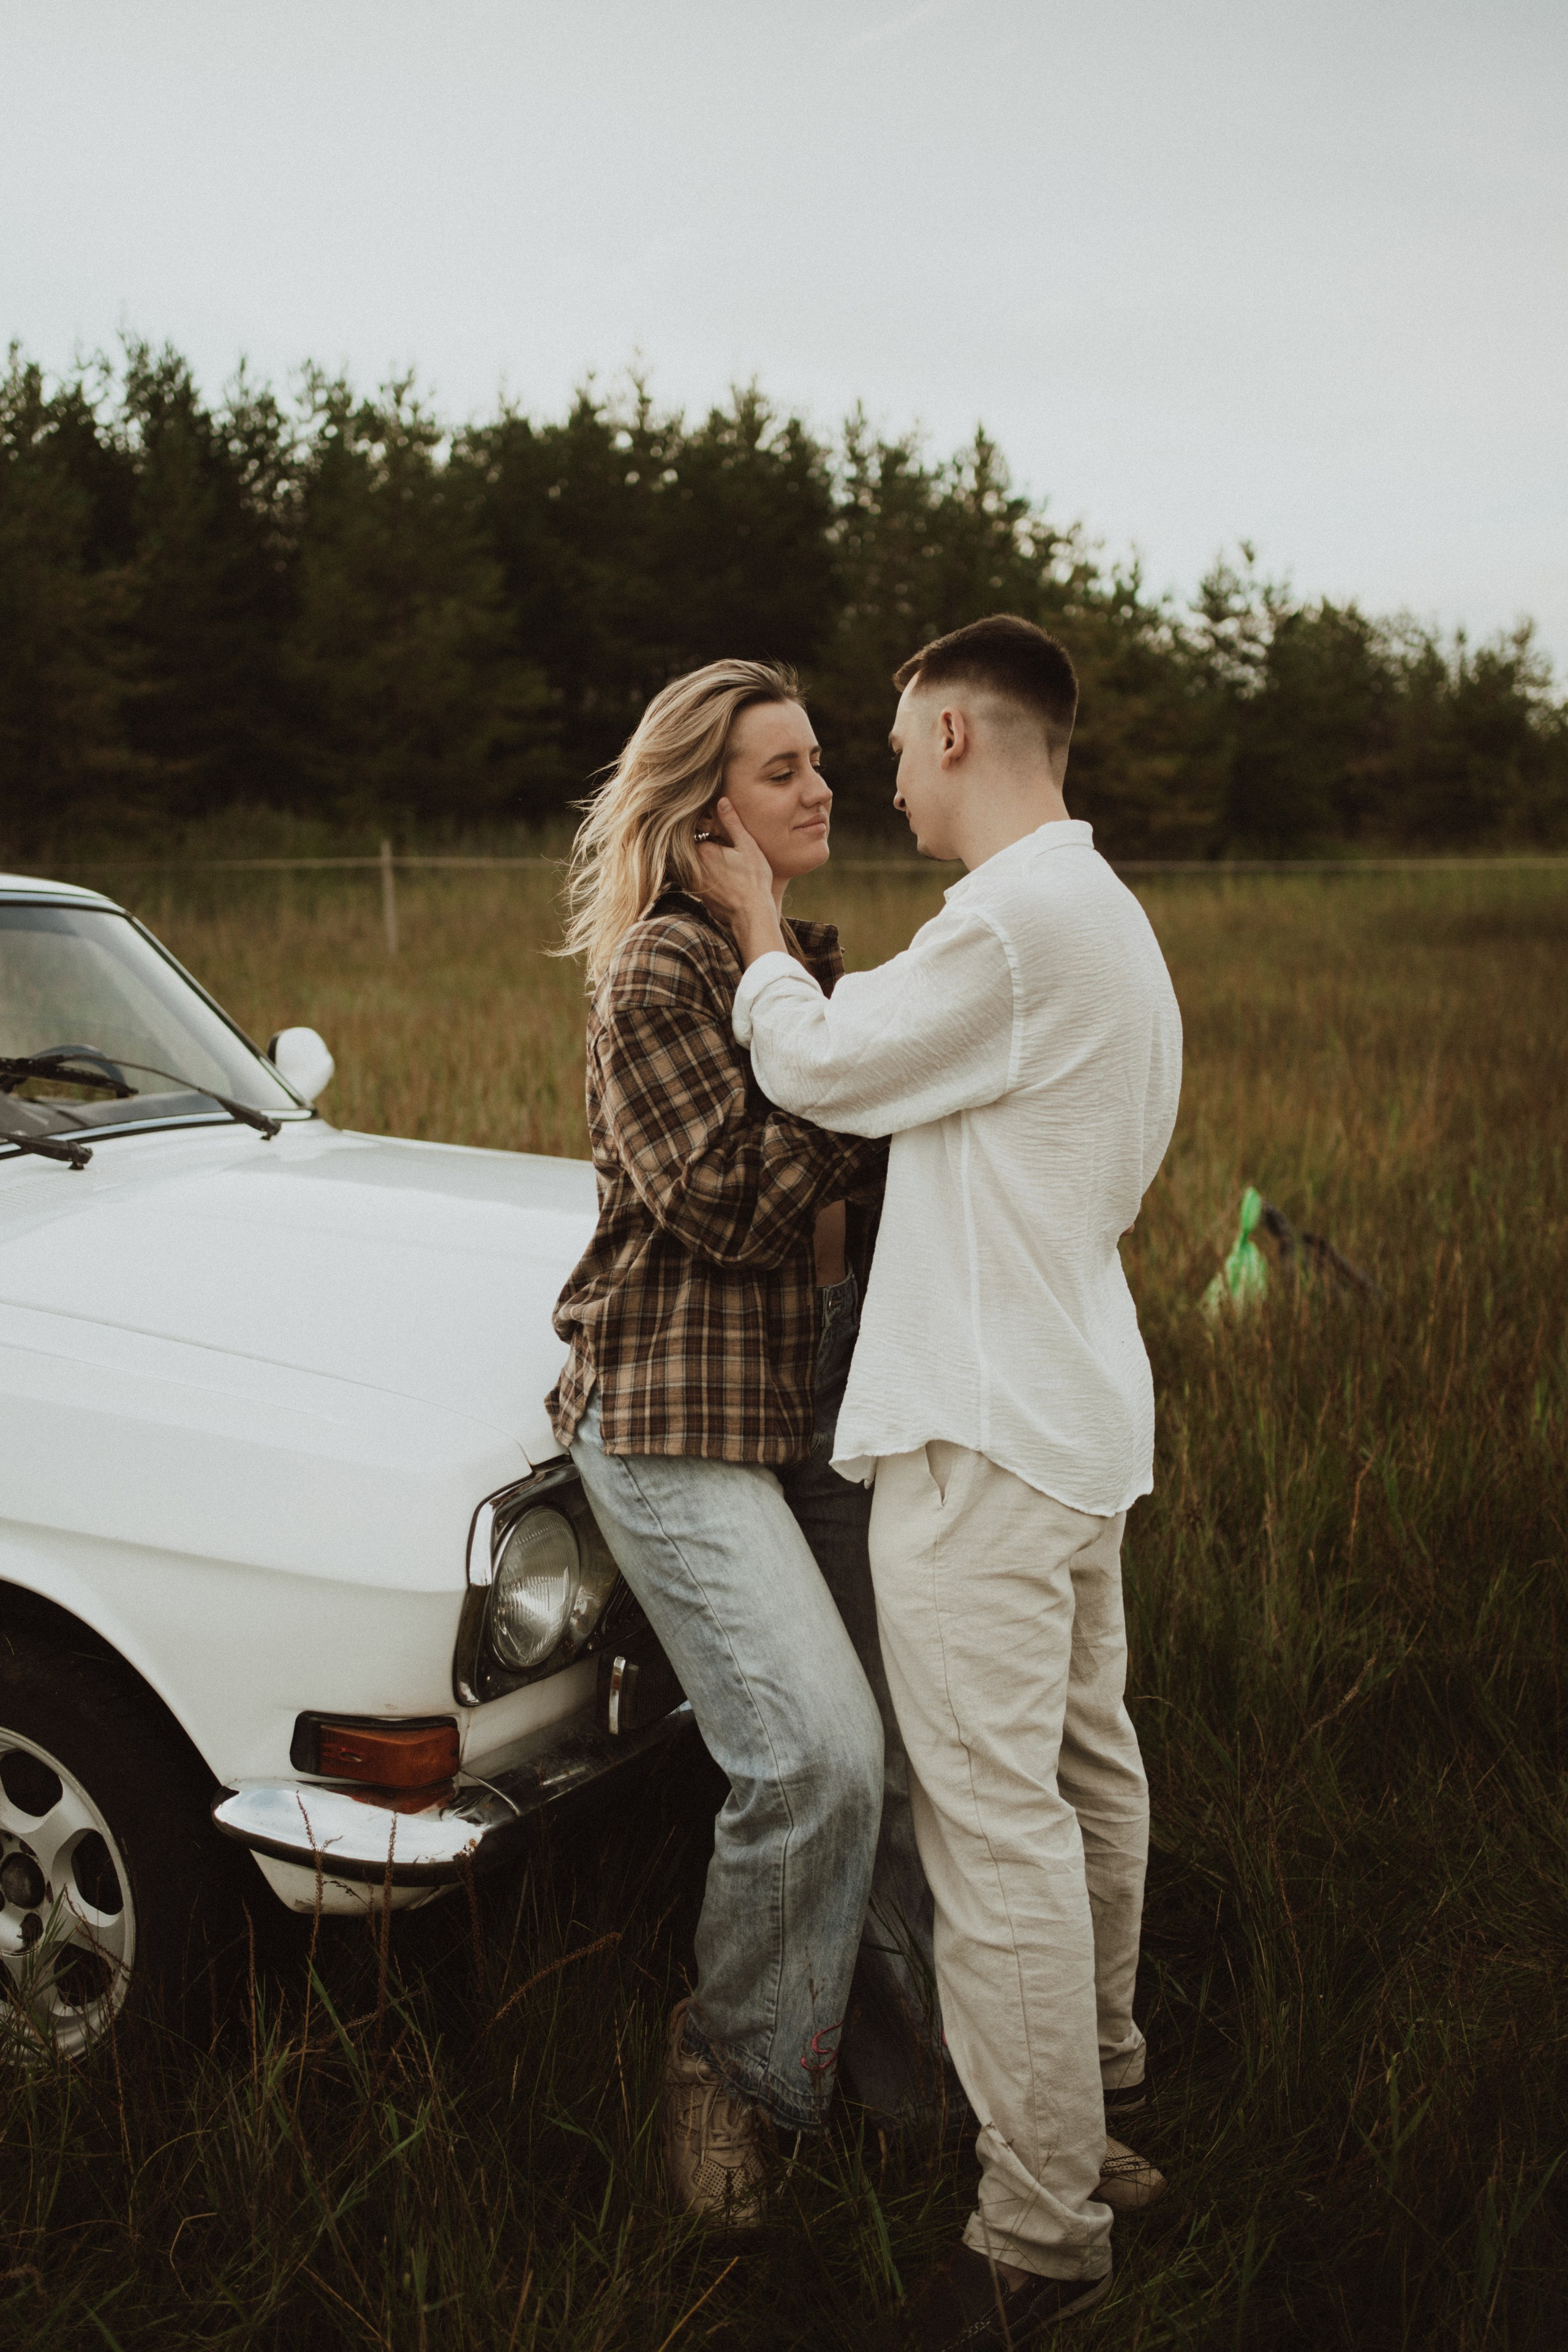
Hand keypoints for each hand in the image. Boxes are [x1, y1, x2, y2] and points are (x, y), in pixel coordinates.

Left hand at [695, 798, 785, 964]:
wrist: (751, 916)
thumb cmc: (754, 881)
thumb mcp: (747, 847)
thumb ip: (732, 823)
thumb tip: (721, 801)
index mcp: (702, 851)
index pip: (693, 830)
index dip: (701, 824)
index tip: (708, 820)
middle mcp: (691, 867)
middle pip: (688, 846)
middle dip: (697, 839)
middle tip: (712, 836)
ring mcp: (692, 882)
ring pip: (690, 863)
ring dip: (697, 857)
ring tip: (717, 855)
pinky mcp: (697, 894)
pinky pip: (693, 876)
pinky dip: (700, 871)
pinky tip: (717, 872)